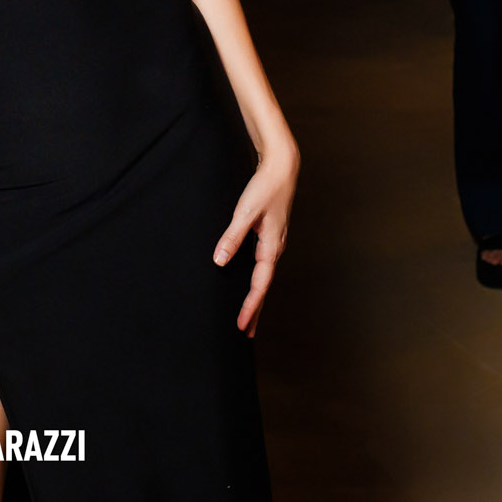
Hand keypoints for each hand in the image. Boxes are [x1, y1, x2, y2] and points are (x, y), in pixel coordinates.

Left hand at [214, 142, 298, 334]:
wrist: (282, 167)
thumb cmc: (265, 187)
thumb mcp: (245, 212)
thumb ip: (232, 237)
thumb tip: (219, 261)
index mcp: (271, 247)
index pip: (260, 285)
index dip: (250, 307)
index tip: (242, 326)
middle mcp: (275, 248)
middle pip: (264, 286)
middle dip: (255, 310)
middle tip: (247, 334)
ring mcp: (274, 242)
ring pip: (264, 276)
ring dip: (256, 297)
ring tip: (249, 315)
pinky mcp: (270, 235)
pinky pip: (263, 265)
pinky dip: (257, 279)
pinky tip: (251, 281)